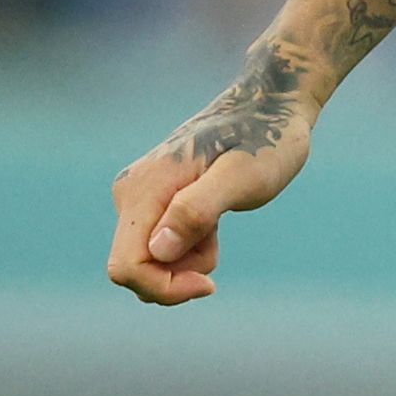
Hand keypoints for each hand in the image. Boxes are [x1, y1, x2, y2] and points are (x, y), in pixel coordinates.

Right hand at [106, 49, 317, 305]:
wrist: (268, 108)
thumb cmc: (264, 141)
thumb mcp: (241, 179)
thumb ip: (197, 210)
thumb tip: (159, 249)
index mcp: (143, 191)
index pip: (127, 267)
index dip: (165, 287)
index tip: (210, 283)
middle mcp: (130, 194)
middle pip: (134, 270)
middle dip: (178, 274)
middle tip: (217, 240)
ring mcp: (139, 197)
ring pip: (151, 262)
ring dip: (187, 260)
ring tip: (219, 221)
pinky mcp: (153, 201)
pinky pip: (161, 248)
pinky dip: (189, 248)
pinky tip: (213, 219)